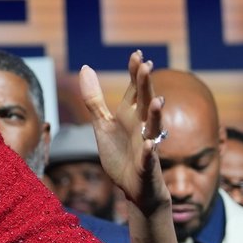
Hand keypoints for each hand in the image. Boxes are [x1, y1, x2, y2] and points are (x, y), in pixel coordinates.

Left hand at [78, 50, 170, 217]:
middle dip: (145, 85)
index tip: (136, 54)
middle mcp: (142, 126)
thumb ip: (94, 99)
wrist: (132, 188)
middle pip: (144, 102)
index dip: (135, 73)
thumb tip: (86, 68)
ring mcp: (147, 145)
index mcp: (130, 116)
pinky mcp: (146, 165)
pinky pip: (148, 158)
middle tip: (147, 66)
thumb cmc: (120, 154)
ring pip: (153, 127)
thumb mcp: (102, 124)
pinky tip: (149, 144)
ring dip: (155, 115)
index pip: (135, 90)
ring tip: (156, 100)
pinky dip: (149, 151)